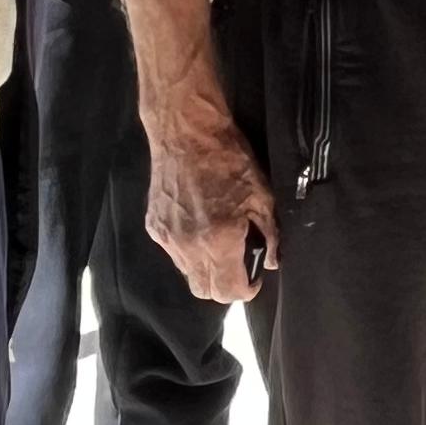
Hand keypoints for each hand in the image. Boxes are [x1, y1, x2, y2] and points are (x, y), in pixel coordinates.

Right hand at [144, 101, 276, 305]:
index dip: (246, 290)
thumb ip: (270, 235)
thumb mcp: (262, 196)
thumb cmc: (230, 160)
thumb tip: (272, 262)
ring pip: (188, 274)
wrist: (187, 133)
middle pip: (204, 291)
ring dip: (206, 269)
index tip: (255, 277)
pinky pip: (173, 254)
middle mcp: (187, 247)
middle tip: (240, 265)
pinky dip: (189, 251)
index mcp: (217, 241)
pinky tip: (201, 227)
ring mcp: (166, 238)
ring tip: (221, 243)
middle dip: (225, 286)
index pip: (228, 291)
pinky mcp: (153, 227)